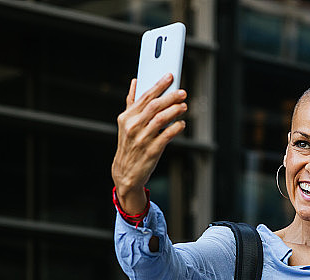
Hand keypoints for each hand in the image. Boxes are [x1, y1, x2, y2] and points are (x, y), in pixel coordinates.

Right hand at [111, 75, 187, 212]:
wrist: (125, 172)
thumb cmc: (129, 145)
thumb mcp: (126, 123)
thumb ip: (131, 103)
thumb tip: (135, 82)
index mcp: (127, 117)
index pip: (145, 96)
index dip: (159, 85)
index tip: (170, 76)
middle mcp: (133, 126)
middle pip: (154, 106)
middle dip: (170, 97)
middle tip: (182, 92)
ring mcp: (142, 139)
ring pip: (161, 119)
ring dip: (174, 111)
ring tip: (184, 106)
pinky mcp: (151, 151)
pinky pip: (166, 136)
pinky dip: (176, 128)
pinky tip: (182, 124)